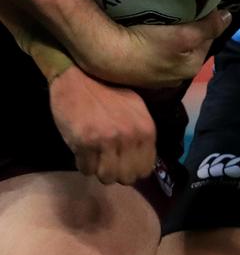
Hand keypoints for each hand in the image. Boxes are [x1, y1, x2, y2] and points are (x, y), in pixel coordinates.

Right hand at [49, 65, 155, 184]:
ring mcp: (108, 140)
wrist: (79, 77)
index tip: (122, 162)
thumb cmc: (107, 93)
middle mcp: (130, 136)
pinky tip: (82, 148)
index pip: (145, 169)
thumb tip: (143, 162)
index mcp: (146, 128)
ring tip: (95, 153)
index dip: (132, 169)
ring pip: (106, 178)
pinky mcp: (85, 142)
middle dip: (115, 172)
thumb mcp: (135, 109)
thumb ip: (141, 134)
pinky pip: (86, 170)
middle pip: (126, 178)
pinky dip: (83, 163)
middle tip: (106, 159)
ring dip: (98, 169)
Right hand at [70, 8, 231, 87]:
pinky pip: (157, 45)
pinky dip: (158, 35)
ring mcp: (158, 72)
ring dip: (174, 29)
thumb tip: (227, 17)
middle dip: (191, 25)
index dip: (206, 18)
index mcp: (191, 67)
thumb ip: (208, 27)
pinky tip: (152, 23)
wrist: (104, 53)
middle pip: (192, 41)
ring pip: (174, 43)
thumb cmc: (147, 45)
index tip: (200, 1)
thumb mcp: (184, 37)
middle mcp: (178, 74)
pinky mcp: (140, 66)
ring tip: (168, 10)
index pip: (208, 36)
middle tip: (184, 3)